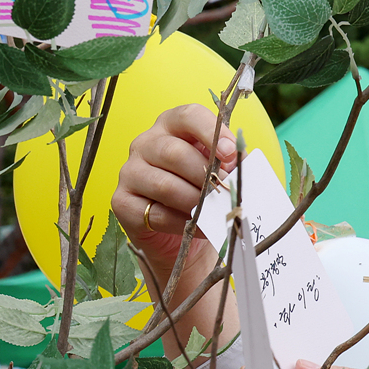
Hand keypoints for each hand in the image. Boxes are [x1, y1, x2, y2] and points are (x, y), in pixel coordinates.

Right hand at [111, 104, 240, 349]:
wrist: (193, 255)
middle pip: (168, 145)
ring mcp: (128, 175)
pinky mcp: (121, 206)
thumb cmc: (214, 214)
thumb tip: (247, 162)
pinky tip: (185, 227)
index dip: (208, 131)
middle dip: (200, 169)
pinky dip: (171, 218)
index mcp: (175, 131)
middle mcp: (145, 146)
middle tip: (222, 192)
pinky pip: (143, 206)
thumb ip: (234, 171)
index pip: (185, 114)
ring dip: (189, 196)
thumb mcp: (229, 189)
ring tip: (205, 213)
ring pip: (157, 176)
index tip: (231, 155)